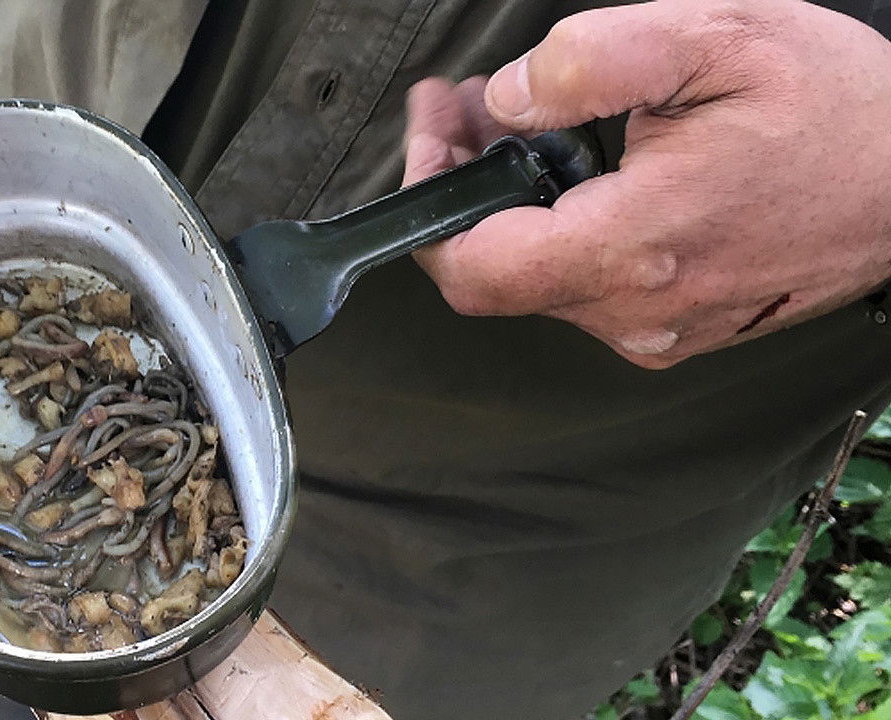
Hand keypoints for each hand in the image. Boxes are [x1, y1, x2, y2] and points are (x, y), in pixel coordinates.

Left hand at [403, 0, 890, 368]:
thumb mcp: (715, 39)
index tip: (434, 130)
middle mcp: (639, 311)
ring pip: (539, 278)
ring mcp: (658, 331)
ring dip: (513, 202)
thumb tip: (511, 98)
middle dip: (466, 182)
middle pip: (497, 270)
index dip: (431, 199)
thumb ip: (593, 62)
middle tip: (470, 108)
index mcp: (636, 248)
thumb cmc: (839, 109)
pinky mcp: (676, 329)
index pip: (473, 267)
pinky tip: (575, 172)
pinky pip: (586, 288)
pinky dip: (559, 228)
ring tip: (520, 125)